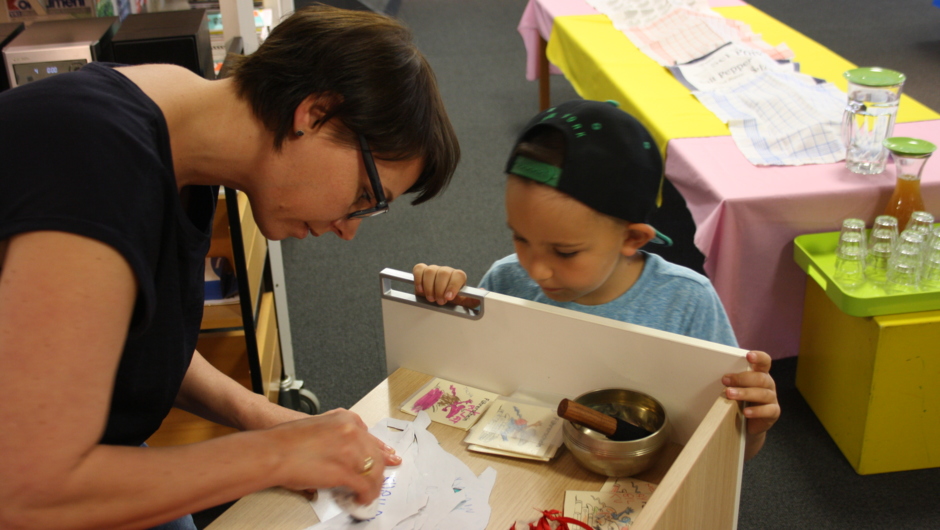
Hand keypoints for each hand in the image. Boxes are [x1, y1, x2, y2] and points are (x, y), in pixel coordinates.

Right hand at [268, 409, 400, 503]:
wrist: (272, 452)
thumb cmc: (285, 441)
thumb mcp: (316, 425)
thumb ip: (334, 434)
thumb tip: (338, 452)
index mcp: (345, 419)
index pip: (370, 437)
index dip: (379, 450)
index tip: (387, 456)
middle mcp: (351, 432)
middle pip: (376, 454)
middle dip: (379, 469)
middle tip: (379, 479)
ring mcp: (350, 451)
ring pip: (375, 470)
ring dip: (374, 485)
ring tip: (369, 493)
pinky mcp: (345, 472)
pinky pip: (365, 486)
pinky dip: (366, 495)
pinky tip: (362, 499)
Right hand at [412, 263, 477, 306]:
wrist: (438, 299)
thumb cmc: (451, 301)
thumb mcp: (463, 303)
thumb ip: (473, 300)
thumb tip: (482, 292)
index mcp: (458, 277)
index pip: (458, 275)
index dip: (453, 286)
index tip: (449, 297)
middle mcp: (447, 271)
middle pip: (444, 273)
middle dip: (440, 289)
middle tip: (440, 301)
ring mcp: (434, 269)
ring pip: (430, 271)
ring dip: (429, 287)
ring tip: (431, 298)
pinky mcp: (422, 270)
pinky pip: (419, 269)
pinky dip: (419, 279)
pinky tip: (421, 290)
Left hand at [722, 350, 779, 456]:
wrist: (747, 424)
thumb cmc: (740, 401)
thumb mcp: (736, 388)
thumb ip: (732, 380)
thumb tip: (719, 376)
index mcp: (760, 373)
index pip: (764, 361)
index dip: (758, 357)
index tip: (748, 356)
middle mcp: (768, 384)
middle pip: (760, 378)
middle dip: (741, 378)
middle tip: (725, 380)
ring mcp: (772, 398)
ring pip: (763, 394)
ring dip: (745, 393)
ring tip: (730, 394)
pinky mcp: (774, 412)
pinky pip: (768, 410)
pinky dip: (756, 411)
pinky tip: (745, 412)